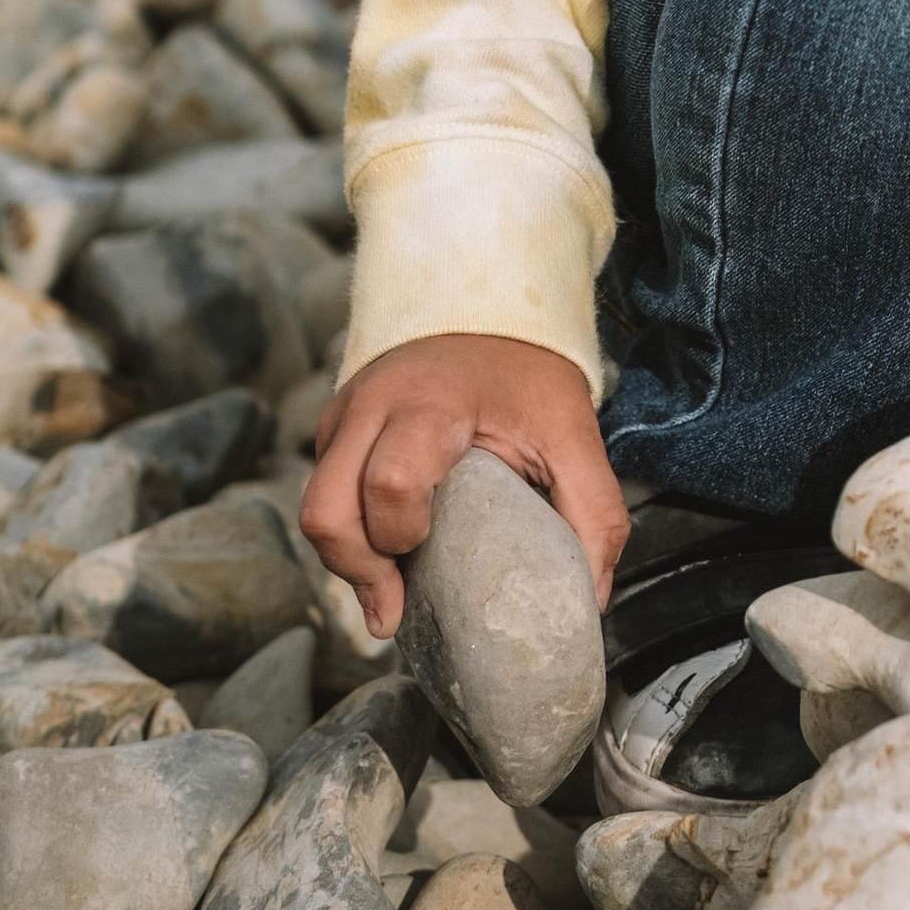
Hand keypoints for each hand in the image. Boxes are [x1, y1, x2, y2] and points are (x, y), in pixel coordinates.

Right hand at [304, 331, 628, 638]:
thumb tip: (591, 598)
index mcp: (431, 403)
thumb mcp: (573, 433)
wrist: (484, 308)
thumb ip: (593, 513)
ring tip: (391, 584)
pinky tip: (387, 546)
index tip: (425, 555)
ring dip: (348, 557)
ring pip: (315, 509)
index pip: (391, 481)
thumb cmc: (526, 375)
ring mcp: (344, 417)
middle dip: (358, 568)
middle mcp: (373, 407)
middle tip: (397, 600)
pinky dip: (349, 531)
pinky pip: (322, 495)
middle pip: (325, 511)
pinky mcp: (333, 429)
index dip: (401, 534)